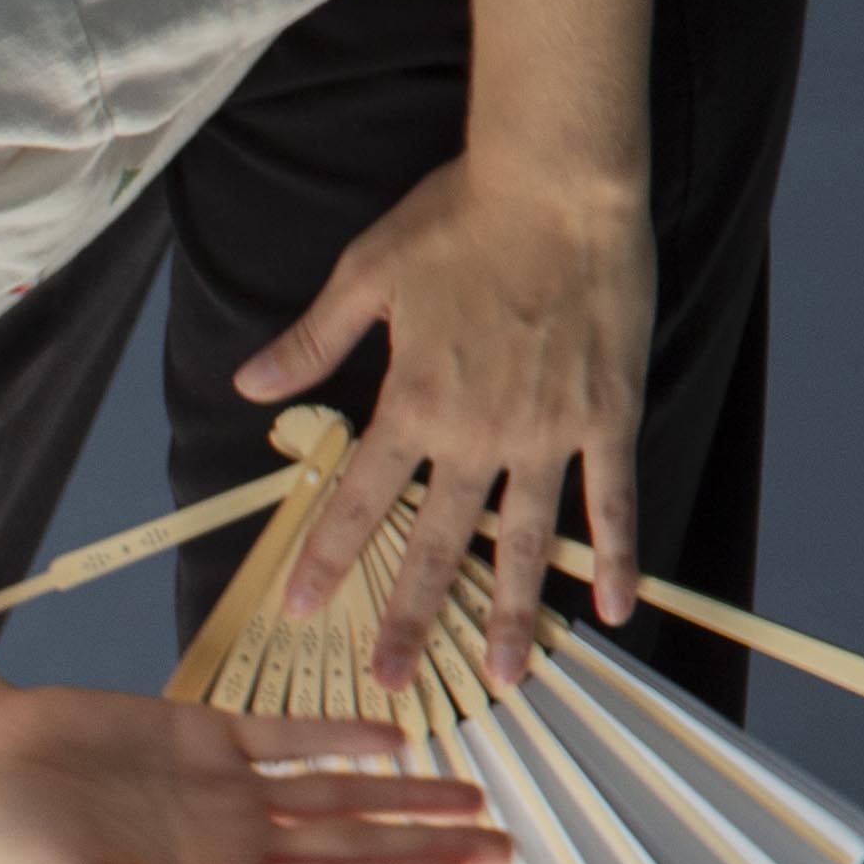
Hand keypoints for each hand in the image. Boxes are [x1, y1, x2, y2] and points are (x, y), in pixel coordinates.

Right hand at [0, 680, 506, 863]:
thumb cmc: (10, 843)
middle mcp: (233, 842)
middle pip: (352, 846)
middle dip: (427, 847)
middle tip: (505, 849)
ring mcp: (223, 789)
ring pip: (337, 794)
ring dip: (406, 798)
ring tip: (477, 798)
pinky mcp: (203, 734)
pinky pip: (288, 736)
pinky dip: (340, 735)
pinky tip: (396, 738)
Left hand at [241, 147, 656, 695]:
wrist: (558, 180)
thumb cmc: (458, 217)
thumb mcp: (364, 274)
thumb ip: (308, 342)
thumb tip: (247, 384)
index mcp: (413, 403)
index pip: (360, 500)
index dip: (327, 558)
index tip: (302, 611)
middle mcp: (478, 433)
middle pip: (437, 544)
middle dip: (410, 619)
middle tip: (393, 683)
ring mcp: (549, 431)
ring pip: (525, 542)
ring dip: (512, 614)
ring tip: (504, 678)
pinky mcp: (608, 415)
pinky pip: (613, 500)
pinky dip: (617, 556)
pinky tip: (613, 611)